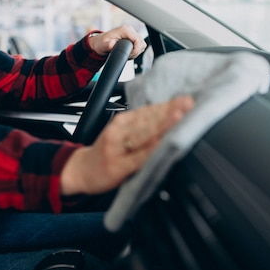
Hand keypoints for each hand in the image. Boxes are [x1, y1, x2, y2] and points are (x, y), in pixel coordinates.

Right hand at [60, 95, 194, 195]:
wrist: (81, 170)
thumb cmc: (106, 151)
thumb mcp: (121, 133)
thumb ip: (142, 126)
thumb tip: (170, 117)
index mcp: (122, 121)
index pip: (148, 111)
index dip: (168, 105)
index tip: (186, 100)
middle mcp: (119, 131)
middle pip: (148, 120)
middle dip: (169, 112)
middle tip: (188, 104)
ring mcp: (117, 148)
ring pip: (143, 135)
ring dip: (161, 125)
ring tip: (178, 117)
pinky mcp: (117, 166)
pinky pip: (137, 157)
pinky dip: (149, 150)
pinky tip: (160, 143)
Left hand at [88, 25, 146, 58]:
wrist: (100, 43)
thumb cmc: (101, 43)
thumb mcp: (103, 45)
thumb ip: (108, 45)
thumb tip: (112, 44)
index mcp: (124, 30)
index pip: (138, 39)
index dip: (136, 49)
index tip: (130, 55)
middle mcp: (129, 30)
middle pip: (141, 42)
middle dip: (136, 51)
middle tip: (127, 55)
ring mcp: (131, 33)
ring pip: (142, 44)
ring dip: (136, 51)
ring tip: (127, 54)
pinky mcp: (132, 37)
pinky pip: (140, 45)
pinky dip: (136, 50)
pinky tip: (128, 52)